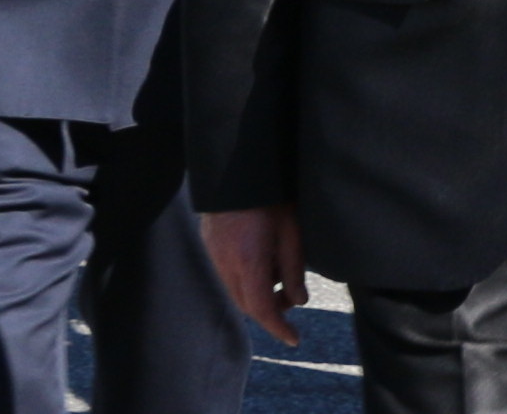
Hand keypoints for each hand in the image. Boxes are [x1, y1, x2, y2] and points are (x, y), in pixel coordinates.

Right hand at [203, 204, 307, 344]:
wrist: (238, 168)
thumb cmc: (272, 196)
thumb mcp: (293, 232)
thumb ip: (295, 270)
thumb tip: (298, 301)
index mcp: (249, 260)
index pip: (262, 309)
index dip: (279, 328)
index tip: (294, 338)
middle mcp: (226, 262)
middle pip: (246, 304)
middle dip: (270, 309)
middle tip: (290, 298)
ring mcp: (213, 254)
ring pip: (236, 291)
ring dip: (257, 293)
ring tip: (278, 270)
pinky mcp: (209, 245)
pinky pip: (227, 274)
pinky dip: (246, 278)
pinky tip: (261, 258)